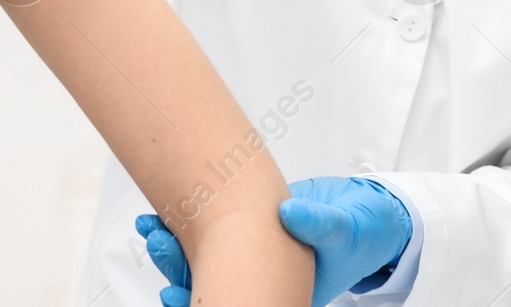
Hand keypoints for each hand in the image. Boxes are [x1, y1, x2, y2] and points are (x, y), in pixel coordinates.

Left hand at [134, 176, 413, 306]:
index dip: (198, 299)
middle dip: (176, 264)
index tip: (169, 290)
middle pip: (207, 281)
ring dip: (173, 244)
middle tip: (155, 239)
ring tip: (149, 225)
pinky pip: (209, 232)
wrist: (361, 214)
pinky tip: (163, 214)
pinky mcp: (244, 232)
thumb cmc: (357, 233)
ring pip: (201, 257)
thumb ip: (318, 221)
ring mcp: (248, 257)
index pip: (229, 303)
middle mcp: (257, 281)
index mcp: (278, 294)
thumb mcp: (342, 229)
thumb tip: (288, 213)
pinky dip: (186, 223)